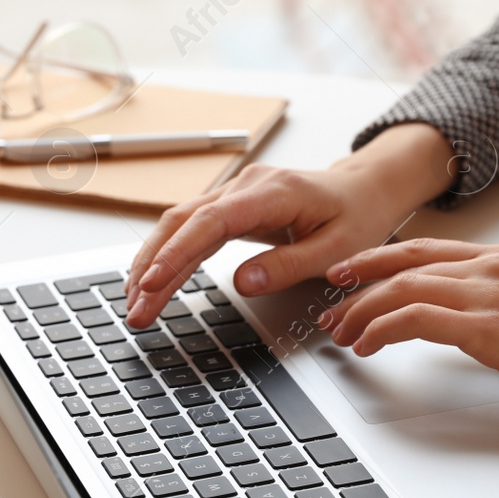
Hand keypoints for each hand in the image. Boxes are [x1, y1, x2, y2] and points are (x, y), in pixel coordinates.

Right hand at [124, 123, 453, 327]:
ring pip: (179, 225)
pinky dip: (169, 256)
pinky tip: (152, 281)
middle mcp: (245, 187)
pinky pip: (191, 229)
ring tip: (134, 304)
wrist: (364, 190)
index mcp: (272, 193)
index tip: (152, 283)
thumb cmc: (355, 217)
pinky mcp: (231, 207)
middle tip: (135, 310)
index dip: (177, 253)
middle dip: (153, 267)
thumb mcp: (337, 249)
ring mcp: (235, 194)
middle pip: (183, 223)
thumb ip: (288, 266)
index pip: (210, 222)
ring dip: (154, 263)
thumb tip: (243, 283)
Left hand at [318, 238, 498, 454]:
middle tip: (330, 311)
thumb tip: (459, 327)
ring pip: (402, 288)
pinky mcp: (493, 327)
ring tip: (342, 336)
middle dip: (357, 286)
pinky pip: (416, 319)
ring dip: (362, 313)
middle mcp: (497, 265)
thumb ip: (497, 309)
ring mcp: (495, 292)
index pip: (425, 250)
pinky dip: (382, 329)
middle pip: (404, 262)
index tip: (346, 278)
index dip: (378, 263)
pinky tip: (368, 346)